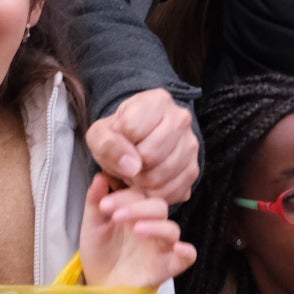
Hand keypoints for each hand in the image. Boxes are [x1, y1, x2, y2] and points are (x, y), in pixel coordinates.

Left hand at [79, 174, 195, 293]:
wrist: (99, 285)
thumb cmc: (100, 251)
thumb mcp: (93, 225)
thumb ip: (95, 201)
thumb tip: (100, 176)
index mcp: (136, 210)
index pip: (139, 194)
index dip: (123, 196)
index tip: (104, 204)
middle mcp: (152, 224)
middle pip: (158, 207)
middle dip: (138, 208)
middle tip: (116, 216)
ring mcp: (161, 245)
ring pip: (171, 229)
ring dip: (156, 226)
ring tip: (137, 229)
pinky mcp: (167, 266)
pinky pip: (186, 257)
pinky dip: (187, 252)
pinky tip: (179, 249)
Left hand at [86, 89, 199, 205]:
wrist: (136, 146)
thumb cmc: (119, 136)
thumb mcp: (100, 134)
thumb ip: (107, 144)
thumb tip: (131, 166)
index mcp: (157, 101)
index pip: (131, 128)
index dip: (118, 142)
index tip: (119, 140)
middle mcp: (180, 118)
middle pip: (150, 155)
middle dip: (130, 166)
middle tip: (125, 162)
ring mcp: (191, 145)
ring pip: (160, 176)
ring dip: (140, 182)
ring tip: (135, 171)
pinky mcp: (193, 170)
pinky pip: (169, 191)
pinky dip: (152, 193)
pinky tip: (146, 181)